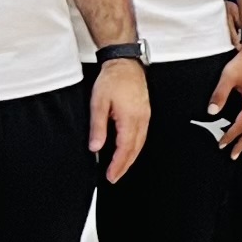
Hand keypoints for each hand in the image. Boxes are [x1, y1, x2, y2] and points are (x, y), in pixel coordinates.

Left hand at [90, 57, 151, 183]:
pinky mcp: (145, 113)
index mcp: (130, 118)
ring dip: (130, 158)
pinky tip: (128, 150)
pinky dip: (135, 147)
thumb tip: (96, 147)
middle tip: (114, 177)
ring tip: (120, 168)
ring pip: (140, 144)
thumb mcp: (98, 103)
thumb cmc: (113, 80)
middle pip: (135, 150)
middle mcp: (141, 120)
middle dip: (125, 166)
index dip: (118, 164)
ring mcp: (145, 116)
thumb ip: (98, 127)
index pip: (125, 148)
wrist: (124, 64)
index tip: (110, 176)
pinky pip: (142, 135)